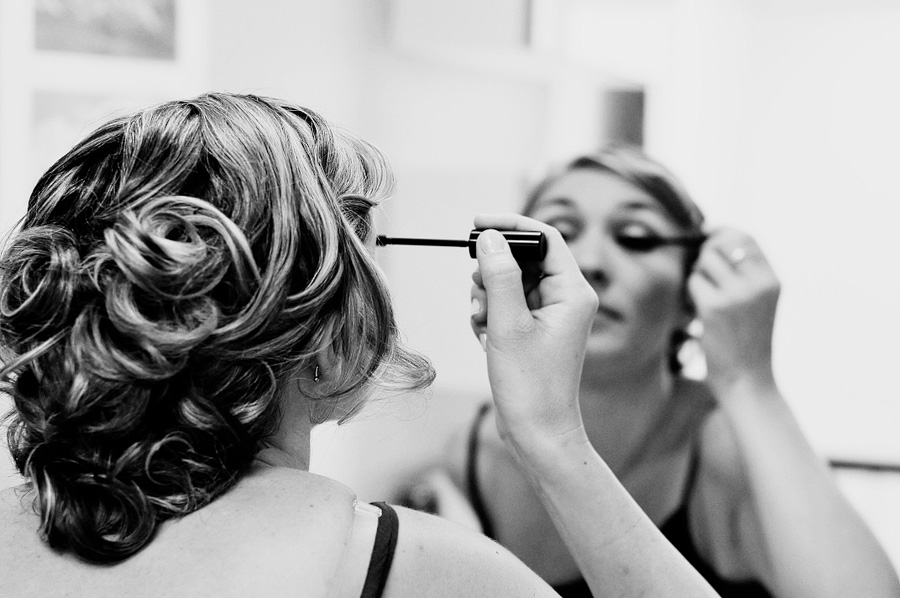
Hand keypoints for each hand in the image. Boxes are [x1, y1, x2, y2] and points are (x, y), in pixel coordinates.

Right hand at [469, 214, 597, 455]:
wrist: (538, 433)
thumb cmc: (531, 386)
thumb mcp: (508, 325)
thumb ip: (499, 276)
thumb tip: (490, 238)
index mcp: (573, 292)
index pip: (545, 237)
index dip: (511, 225)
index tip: (478, 223)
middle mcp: (567, 299)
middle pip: (524, 259)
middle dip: (492, 273)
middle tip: (478, 295)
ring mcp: (552, 315)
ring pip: (511, 283)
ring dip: (487, 297)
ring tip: (483, 325)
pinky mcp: (536, 330)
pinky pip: (508, 305)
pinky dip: (490, 315)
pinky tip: (486, 339)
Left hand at [688, 227, 779, 390]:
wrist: (749, 381)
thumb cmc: (748, 343)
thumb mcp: (758, 303)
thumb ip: (744, 274)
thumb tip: (713, 240)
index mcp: (772, 280)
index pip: (746, 238)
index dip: (723, 231)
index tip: (707, 233)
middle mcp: (758, 283)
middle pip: (720, 245)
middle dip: (703, 253)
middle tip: (700, 271)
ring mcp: (737, 295)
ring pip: (702, 263)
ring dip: (696, 277)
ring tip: (705, 300)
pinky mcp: (715, 308)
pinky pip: (692, 283)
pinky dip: (690, 295)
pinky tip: (700, 314)